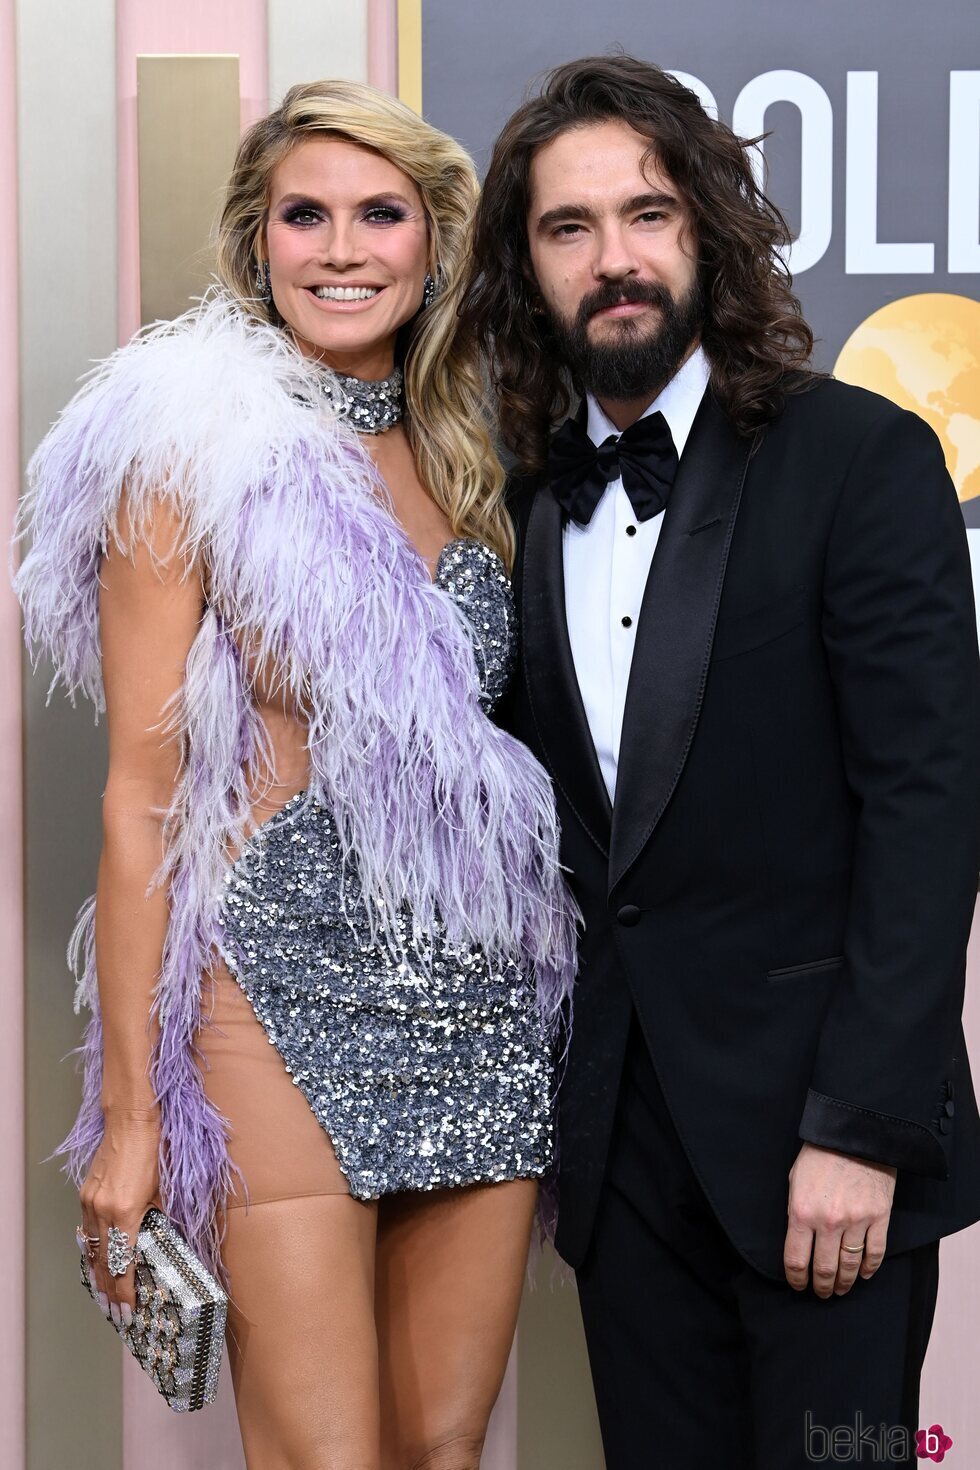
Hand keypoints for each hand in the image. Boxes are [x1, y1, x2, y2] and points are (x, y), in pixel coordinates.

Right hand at [79, 1107, 160, 1329]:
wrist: (131, 1120)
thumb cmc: (155, 1151)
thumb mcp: (164, 1190)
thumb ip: (159, 1220)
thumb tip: (161, 1243)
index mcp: (126, 1212)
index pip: (123, 1263)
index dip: (125, 1290)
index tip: (129, 1310)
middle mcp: (103, 1210)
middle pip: (103, 1262)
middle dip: (109, 1290)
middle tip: (117, 1313)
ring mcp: (90, 1202)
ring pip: (92, 1248)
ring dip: (99, 1273)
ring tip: (107, 1295)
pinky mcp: (86, 1193)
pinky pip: (88, 1229)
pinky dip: (94, 1249)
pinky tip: (100, 1260)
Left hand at [783, 1142, 895, 1297]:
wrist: (855, 1132)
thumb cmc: (820, 1153)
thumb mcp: (795, 1179)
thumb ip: (796, 1211)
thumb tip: (798, 1239)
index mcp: (801, 1212)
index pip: (796, 1259)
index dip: (796, 1279)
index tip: (798, 1286)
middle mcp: (828, 1222)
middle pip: (824, 1269)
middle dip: (821, 1287)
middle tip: (821, 1293)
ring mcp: (856, 1221)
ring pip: (849, 1266)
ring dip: (843, 1283)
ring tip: (839, 1289)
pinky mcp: (879, 1218)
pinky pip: (875, 1253)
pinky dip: (869, 1269)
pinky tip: (862, 1275)